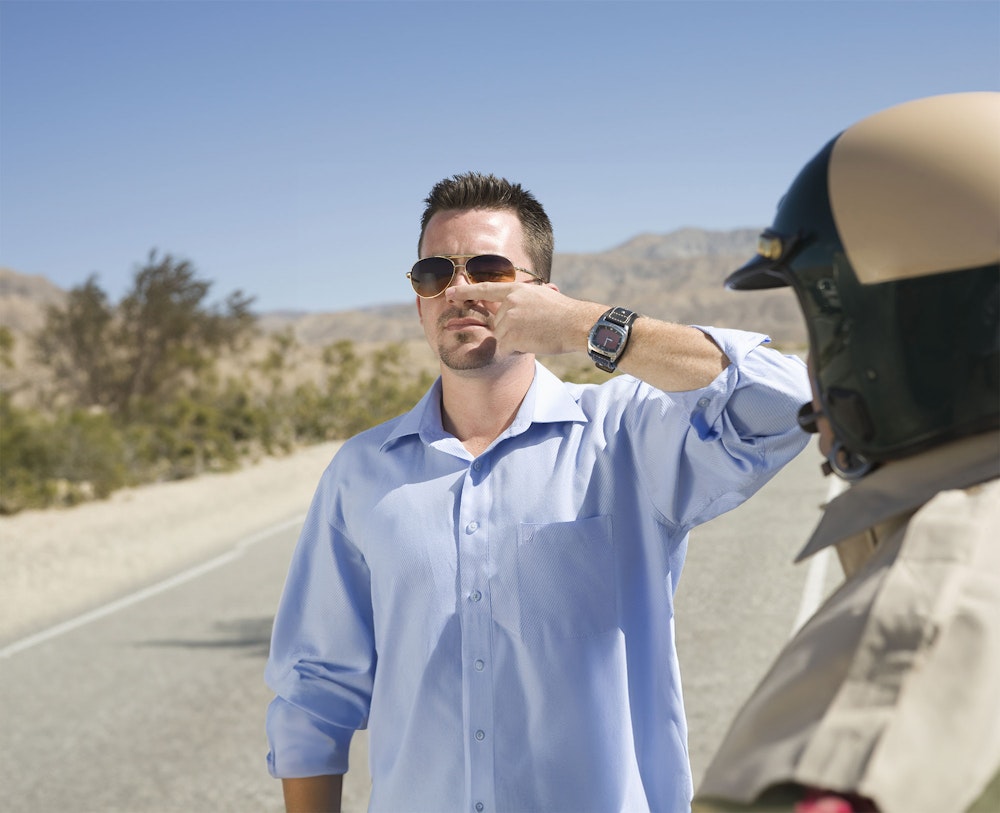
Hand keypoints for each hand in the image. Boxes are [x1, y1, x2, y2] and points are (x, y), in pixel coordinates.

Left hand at [445, 281, 604, 357]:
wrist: (577, 324)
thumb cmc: (565, 314)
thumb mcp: (542, 296)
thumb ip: (522, 300)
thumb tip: (510, 306)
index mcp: (516, 290)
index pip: (485, 289)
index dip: (465, 291)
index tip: (449, 293)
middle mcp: (509, 302)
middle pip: (497, 324)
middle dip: (512, 333)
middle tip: (535, 330)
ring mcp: (509, 318)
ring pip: (502, 338)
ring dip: (517, 342)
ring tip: (537, 334)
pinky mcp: (510, 335)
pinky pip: (504, 349)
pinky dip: (516, 351)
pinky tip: (533, 343)